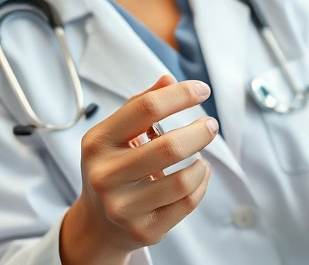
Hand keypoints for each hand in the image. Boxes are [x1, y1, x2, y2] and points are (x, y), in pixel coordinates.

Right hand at [59, 75, 217, 264]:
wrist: (98, 223)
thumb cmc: (113, 167)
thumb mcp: (116, 134)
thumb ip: (141, 105)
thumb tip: (169, 79)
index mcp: (98, 142)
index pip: (145, 108)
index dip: (180, 95)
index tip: (202, 90)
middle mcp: (105, 175)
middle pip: (169, 147)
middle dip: (199, 132)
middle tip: (211, 125)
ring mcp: (123, 207)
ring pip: (182, 181)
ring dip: (201, 164)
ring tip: (202, 156)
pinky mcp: (143, 229)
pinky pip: (187, 203)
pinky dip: (201, 185)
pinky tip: (198, 175)